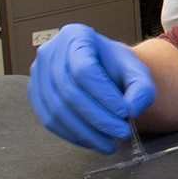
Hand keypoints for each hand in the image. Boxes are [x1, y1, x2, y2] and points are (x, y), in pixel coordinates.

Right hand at [27, 24, 155, 153]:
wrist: (101, 69)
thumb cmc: (116, 67)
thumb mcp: (137, 71)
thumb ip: (142, 88)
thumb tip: (131, 110)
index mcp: (76, 36)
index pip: (84, 69)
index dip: (104, 95)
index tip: (124, 113)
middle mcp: (51, 51)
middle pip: (69, 92)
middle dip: (97, 118)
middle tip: (120, 132)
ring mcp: (38, 73)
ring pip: (57, 110)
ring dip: (85, 132)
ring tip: (109, 142)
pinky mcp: (35, 94)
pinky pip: (49, 120)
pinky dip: (72, 135)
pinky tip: (92, 140)